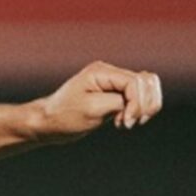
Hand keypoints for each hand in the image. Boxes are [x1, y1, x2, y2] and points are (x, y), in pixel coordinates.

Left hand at [32, 61, 164, 138]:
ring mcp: (113, 83)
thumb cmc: (64, 116)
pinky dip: (137, 110)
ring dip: (143, 108)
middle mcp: (109, 73)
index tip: (125, 122)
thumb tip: (139, 101)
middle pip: (147, 82)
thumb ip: (120, 102)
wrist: (48, 123)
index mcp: (102, 72)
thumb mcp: (93, 109)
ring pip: (146, 88)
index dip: (137, 103)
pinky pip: (138, 97)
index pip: (135, 82)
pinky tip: (122, 122)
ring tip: (126, 122)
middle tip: (129, 122)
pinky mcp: (114, 95)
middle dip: (145, 104)